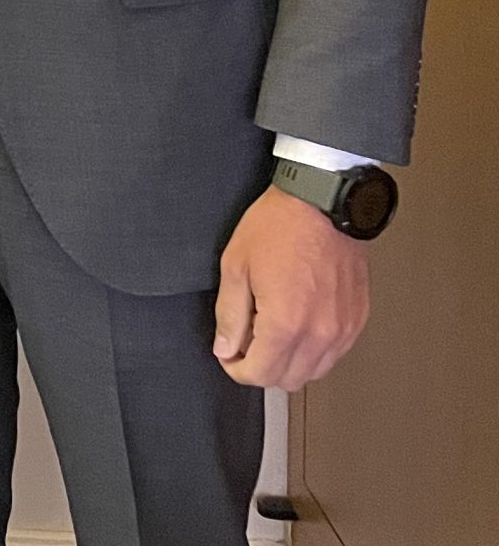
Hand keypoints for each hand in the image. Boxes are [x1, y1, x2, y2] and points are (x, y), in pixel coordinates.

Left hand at [213, 184, 371, 388]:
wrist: (322, 202)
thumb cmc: (280, 225)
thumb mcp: (236, 266)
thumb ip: (229, 315)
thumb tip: (225, 347)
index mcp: (286, 322)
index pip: (260, 374)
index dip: (237, 369)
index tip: (228, 355)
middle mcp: (320, 333)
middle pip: (288, 380)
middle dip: (261, 368)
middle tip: (245, 343)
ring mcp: (344, 328)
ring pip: (314, 371)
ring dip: (289, 362)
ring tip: (271, 331)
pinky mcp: (358, 318)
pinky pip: (335, 353)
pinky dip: (314, 350)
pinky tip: (297, 325)